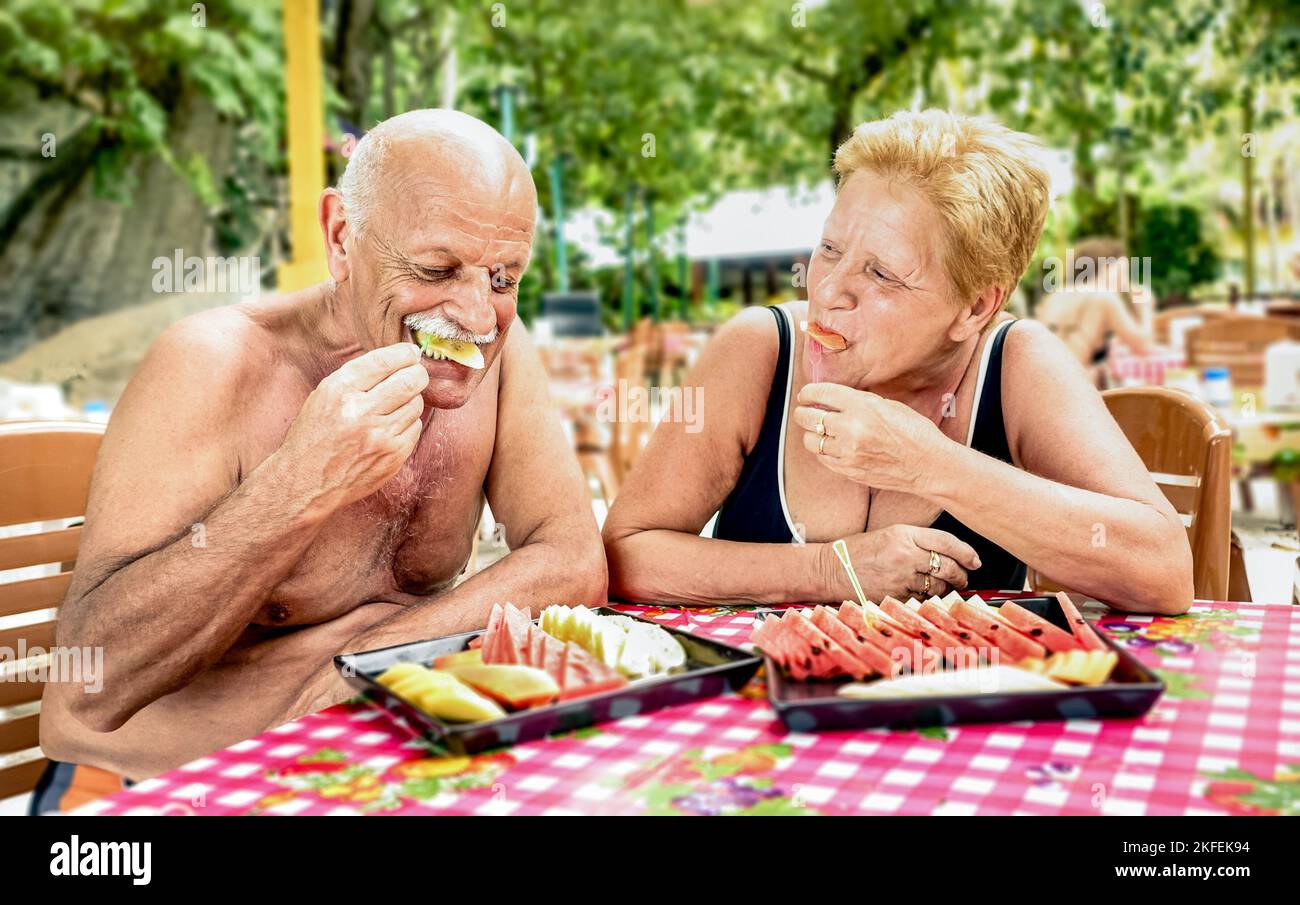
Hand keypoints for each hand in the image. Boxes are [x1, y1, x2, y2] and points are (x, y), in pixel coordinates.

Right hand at [274, 343, 428, 511]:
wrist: (304, 483)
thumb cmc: (313, 436)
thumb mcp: (322, 396)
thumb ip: (356, 377)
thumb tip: (397, 359)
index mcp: (339, 391)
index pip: (383, 361)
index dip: (404, 354)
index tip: (411, 353)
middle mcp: (360, 412)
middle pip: (410, 381)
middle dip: (418, 373)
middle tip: (416, 374)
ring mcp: (379, 436)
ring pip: (416, 404)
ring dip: (411, 400)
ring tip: (395, 405)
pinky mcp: (392, 456)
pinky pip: (414, 428)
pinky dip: (407, 423)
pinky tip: (392, 426)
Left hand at [794, 382, 946, 493]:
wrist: (930, 466)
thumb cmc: (915, 432)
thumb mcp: (889, 405)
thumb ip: (860, 401)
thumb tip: (834, 398)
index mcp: (863, 407)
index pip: (821, 393)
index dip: (808, 392)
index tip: (806, 395)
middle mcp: (852, 429)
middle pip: (808, 417)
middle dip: (803, 412)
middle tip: (804, 411)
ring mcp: (848, 453)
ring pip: (811, 441)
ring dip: (811, 433)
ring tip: (819, 431)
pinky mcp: (849, 471)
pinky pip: (823, 459)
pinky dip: (823, 451)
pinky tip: (831, 446)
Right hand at [817, 525, 980, 602]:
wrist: (831, 569)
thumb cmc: (856, 552)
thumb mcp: (887, 535)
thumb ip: (916, 541)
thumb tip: (945, 554)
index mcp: (903, 534)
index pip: (947, 542)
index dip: (966, 553)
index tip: (975, 560)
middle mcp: (905, 554)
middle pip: (948, 566)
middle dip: (961, 575)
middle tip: (962, 577)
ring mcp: (900, 577)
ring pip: (938, 586)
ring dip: (946, 589)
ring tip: (944, 587)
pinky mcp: (895, 595)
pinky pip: (922, 599)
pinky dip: (928, 599)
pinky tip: (925, 595)